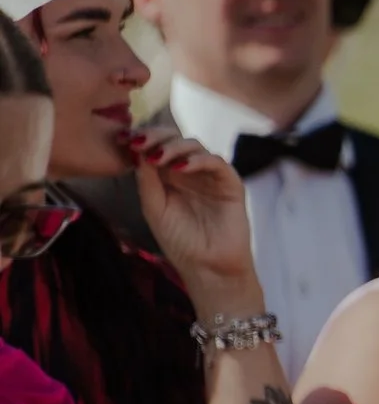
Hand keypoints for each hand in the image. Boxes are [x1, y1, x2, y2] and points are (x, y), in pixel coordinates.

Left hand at [120, 123, 256, 296]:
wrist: (206, 267)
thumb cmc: (179, 242)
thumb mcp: (153, 207)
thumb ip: (147, 179)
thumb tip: (137, 149)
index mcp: (169, 176)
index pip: (157, 146)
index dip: (142, 138)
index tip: (123, 139)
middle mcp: (190, 172)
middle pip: (175, 139)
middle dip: (156, 136)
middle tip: (139, 142)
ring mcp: (210, 176)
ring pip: (195, 146)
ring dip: (174, 147)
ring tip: (158, 157)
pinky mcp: (231, 184)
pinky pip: (217, 163)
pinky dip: (199, 160)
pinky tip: (181, 167)